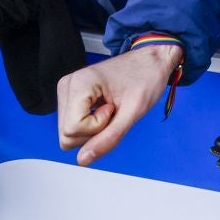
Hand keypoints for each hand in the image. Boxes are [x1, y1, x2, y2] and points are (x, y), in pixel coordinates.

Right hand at [57, 44, 182, 165]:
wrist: (153, 59)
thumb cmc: (148, 77)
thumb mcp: (134, 111)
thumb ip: (109, 137)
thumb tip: (83, 160)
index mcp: (79, 83)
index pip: (72, 130)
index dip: (98, 127)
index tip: (115, 107)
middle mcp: (67, 85)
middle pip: (67, 135)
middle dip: (95, 130)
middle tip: (115, 108)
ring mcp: (68, 90)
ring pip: (69, 133)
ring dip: (94, 128)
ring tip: (112, 106)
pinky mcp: (72, 96)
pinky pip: (74, 125)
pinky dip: (92, 123)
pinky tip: (106, 106)